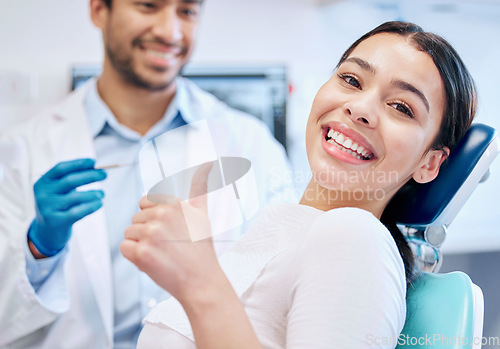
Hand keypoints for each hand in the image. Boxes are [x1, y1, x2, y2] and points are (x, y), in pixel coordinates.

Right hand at [28, 158, 106, 256]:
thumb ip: (73, 179)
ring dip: (93, 193)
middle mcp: (43, 194)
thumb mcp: (61, 191)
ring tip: (102, 194)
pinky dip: (92, 206)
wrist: (47, 233)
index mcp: (43, 182)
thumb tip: (95, 167)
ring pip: (75, 197)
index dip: (78, 163)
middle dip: (90, 175)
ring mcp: (48, 208)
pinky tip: (100, 203)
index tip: (94, 161)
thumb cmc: (59, 206)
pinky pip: (78, 212)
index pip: (61, 168)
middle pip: (69, 181)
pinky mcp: (56, 222)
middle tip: (105, 174)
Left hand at [121, 163, 218, 302]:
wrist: (202, 281)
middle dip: (147, 233)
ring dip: (141, 245)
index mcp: (173, 203)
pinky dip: (134, 257)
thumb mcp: (202, 213)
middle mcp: (161, 215)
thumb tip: (207, 163)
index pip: (145, 202)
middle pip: (136, 219)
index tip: (168, 231)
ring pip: (129, 233)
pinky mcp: (141, 253)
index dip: (153, 218)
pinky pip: (124, 248)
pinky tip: (153, 261)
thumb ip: (200, 186)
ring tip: (162, 254)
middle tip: (168, 246)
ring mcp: (150, 234)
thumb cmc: (201, 250)